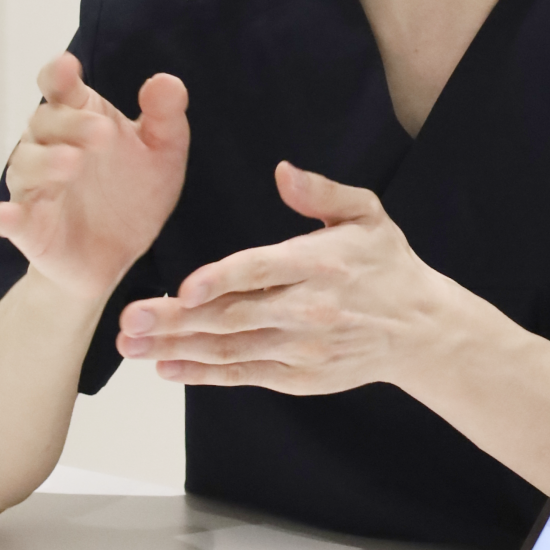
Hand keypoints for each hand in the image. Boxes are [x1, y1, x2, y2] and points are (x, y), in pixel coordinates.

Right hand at [0, 53, 189, 299]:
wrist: (120, 257)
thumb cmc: (135, 194)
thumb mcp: (163, 155)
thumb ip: (165, 117)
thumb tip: (166, 82)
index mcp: (78, 117)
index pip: (60, 87)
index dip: (59, 75)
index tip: (68, 67)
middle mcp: (48, 145)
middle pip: (46, 122)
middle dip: (71, 124)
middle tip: (102, 133)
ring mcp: (35, 186)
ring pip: (27, 165)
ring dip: (45, 162)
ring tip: (72, 163)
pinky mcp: (29, 228)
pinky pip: (12, 219)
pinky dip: (6, 217)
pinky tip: (5, 216)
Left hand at [116, 161, 445, 392]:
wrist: (419, 330)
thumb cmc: (386, 266)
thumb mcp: (367, 214)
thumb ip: (322, 192)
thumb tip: (282, 171)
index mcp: (320, 264)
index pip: (260, 272)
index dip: (220, 281)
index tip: (182, 288)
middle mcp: (309, 310)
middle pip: (232, 317)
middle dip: (175, 321)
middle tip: (129, 319)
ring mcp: (302, 349)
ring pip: (230, 351)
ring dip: (177, 349)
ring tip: (133, 344)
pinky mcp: (299, 378)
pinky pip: (243, 377)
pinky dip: (203, 375)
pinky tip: (167, 368)